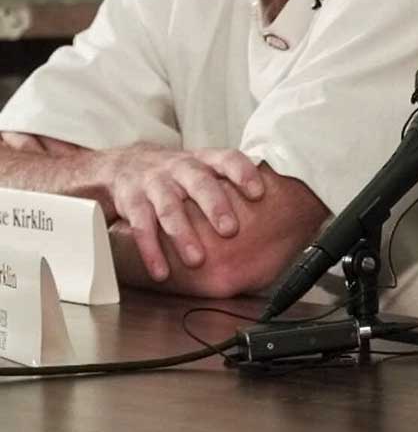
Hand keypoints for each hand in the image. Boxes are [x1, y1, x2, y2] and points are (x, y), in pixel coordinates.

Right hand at [104, 145, 265, 281]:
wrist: (124, 165)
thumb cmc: (179, 174)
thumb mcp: (204, 170)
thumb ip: (232, 184)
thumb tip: (280, 207)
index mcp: (204, 160)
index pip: (227, 159)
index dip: (243, 173)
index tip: (259, 192)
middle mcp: (180, 169)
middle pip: (199, 183)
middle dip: (215, 206)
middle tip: (230, 230)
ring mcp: (154, 185)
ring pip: (169, 209)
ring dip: (183, 235)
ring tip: (197, 260)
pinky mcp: (131, 203)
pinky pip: (140, 228)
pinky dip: (151, 252)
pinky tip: (161, 272)